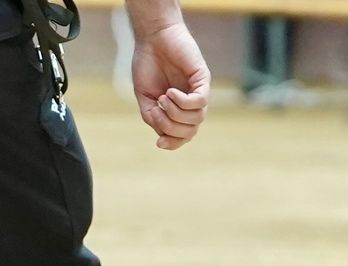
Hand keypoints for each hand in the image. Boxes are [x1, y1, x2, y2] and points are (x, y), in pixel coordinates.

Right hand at [131, 23, 209, 150]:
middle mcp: (190, 103)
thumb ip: (153, 118)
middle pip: (190, 132)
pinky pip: (199, 102)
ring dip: (175, 113)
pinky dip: (182, 102)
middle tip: (157, 110)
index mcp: (177, 110)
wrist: (152, 39)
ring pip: (196, 119)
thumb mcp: (145, 99)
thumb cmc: (147, 65)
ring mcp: (198, 91)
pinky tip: (170, 92)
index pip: (183, 136)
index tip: (159, 143)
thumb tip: (163, 134)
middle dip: (171, 128)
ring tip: (162, 97)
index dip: (173, 144)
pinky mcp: (203, 79)